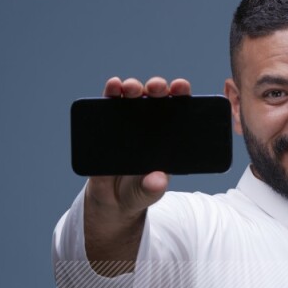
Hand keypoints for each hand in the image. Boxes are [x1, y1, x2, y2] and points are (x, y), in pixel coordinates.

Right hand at [86, 76, 191, 217]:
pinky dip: (110, 92)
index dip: (181, 95)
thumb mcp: (148, 193)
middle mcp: (148, 125)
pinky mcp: (106, 125)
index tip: (182, 87)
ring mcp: (127, 123)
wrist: (111, 201)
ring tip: (131, 87)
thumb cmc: (138, 193)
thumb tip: (158, 180)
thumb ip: (153, 188)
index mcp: (166, 138)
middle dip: (156, 87)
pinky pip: (108, 105)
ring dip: (132, 86)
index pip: (177, 111)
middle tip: (156, 87)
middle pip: (155, 99)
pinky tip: (113, 86)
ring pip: (132, 97)